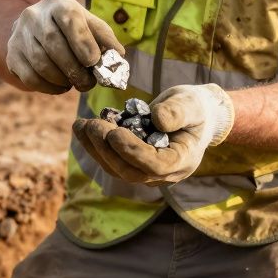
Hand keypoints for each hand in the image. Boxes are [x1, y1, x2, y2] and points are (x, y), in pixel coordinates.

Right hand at [6, 0, 123, 93]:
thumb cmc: (72, 29)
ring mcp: (19, 35)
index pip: (69, 19)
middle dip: (74, 69)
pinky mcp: (12, 54)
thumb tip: (117, 57)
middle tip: (88, 83)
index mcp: (57, 2)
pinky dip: (49, 88)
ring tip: (75, 83)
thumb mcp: (90, 25)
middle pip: (53, 44)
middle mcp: (33, 15)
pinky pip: (30, 77)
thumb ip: (105, 39)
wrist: (37, 28)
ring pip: (41, 63)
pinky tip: (61, 86)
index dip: (82, 42)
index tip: (93, 62)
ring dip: (62, 79)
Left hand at [72, 84, 233, 185]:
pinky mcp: (134, 164)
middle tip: (92, 125)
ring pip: (117, 169)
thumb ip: (177, 112)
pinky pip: (111, 160)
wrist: (195, 115)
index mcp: (182, 161)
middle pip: (131, 172)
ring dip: (96, 148)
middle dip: (108, 151)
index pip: (155, 165)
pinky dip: (95, 145)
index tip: (115, 132)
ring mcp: (147, 171)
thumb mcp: (191, 103)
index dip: (133, 152)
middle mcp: (164, 173)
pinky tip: (82, 127)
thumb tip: (156, 118)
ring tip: (81, 125)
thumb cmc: (196, 107)